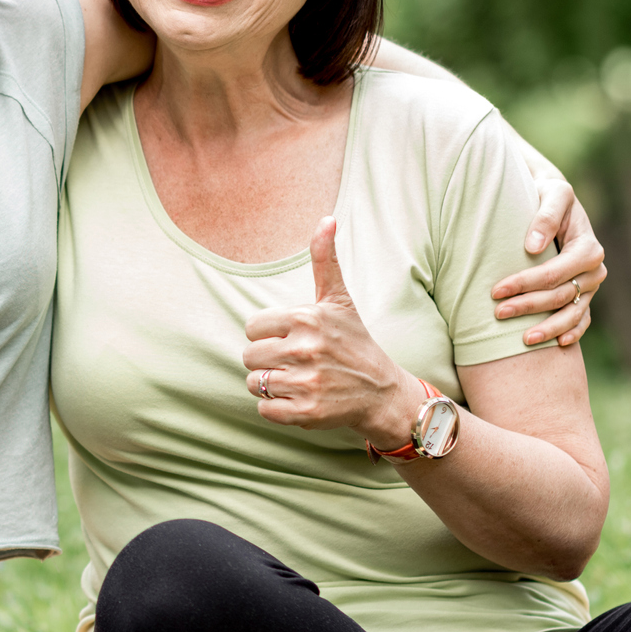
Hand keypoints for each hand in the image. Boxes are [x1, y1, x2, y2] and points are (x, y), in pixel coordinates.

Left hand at [243, 218, 423, 445]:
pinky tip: (299, 398)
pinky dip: (276, 408)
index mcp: (306, 318)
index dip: (267, 335)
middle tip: (294, 362)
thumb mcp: (339, 300)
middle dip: (266, 361)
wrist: (381, 391)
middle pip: (249, 357)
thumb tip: (327, 219)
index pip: (252, 328)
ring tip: (297, 380)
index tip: (290, 339)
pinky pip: (264, 409)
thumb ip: (326, 261)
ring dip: (270, 385)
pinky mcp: (307, 412)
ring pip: (254, 384)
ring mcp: (306, 382)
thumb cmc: (353, 342)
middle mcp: (305, 349)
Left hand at [491, 178, 605, 347]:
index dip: (526, 284)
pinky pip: (582, 319)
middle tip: (498, 313)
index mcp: (587, 247)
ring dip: (548, 328)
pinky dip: (572, 332)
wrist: (554, 201)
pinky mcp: (585, 295)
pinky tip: (558, 344)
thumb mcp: (551, 193)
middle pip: (560, 296)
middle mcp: (594, 270)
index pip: (554, 273)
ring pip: (572, 313)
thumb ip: (545, 216)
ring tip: (522, 340)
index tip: (496, 291)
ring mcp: (590, 286)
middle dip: (529, 307)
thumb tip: (533, 247)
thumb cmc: (548, 194)